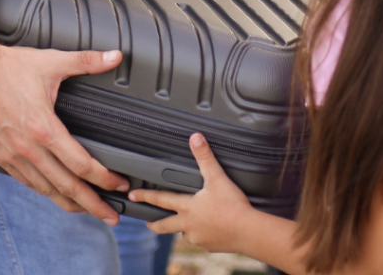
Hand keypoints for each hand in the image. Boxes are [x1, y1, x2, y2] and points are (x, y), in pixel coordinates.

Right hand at [0, 11, 126, 222]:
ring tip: (89, 210)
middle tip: (112, 216)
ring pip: (46, 190)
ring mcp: (12, 155)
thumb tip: (116, 56)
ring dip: (70, 203)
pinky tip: (56, 194)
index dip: (103, 178)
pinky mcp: (1, 156)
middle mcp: (27, 148)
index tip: (119, 185)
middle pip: (65, 186)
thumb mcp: (52, 61)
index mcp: (43, 128)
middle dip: (92, 204)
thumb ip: (87, 61)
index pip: (80, 164)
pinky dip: (46, 192)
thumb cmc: (11, 66)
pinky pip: (28, 182)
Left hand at [129, 133, 255, 251]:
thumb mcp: (217, 177)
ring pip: (184, 233)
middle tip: (148, 221)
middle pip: (164, 226)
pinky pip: (201, 239)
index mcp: (187, 207)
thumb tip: (195, 137)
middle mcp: (188, 225)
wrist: (249, 232)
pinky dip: (201, 233)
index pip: (161, 200)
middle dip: (154, 223)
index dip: (146, 196)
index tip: (133, 195)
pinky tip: (208, 228)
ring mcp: (198, 238)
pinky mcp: (210, 246)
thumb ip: (205, 157)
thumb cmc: (232, 206)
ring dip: (182, 227)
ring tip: (184, 221)